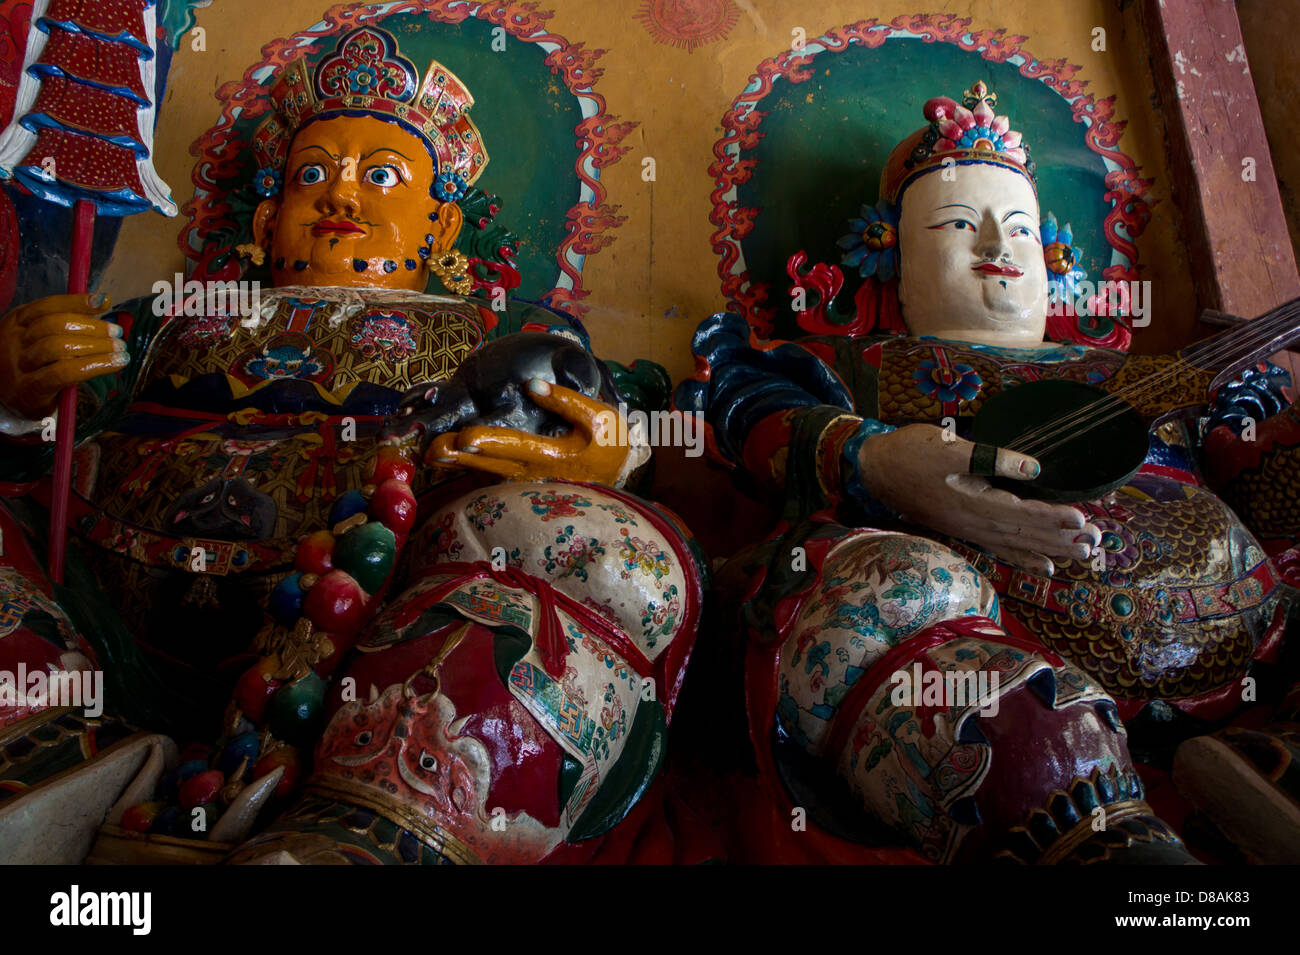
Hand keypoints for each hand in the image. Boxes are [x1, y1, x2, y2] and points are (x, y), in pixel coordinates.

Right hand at [0, 293, 125, 419]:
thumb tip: (101, 302)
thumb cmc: (30, 366)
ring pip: (58, 347)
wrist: (3, 398)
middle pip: (54, 324)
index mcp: (16, 322)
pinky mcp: (30, 389)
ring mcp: (20, 366)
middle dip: (91, 327)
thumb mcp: (39, 339)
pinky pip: (63, 373)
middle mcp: (13, 340)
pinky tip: (115, 363)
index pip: (47, 306)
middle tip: (117, 333)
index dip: (77, 302)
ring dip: (96, 346)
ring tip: (119, 350)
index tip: (104, 302)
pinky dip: (94, 366)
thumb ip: (63, 323)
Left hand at [427, 377, 630, 484]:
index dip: (491, 442)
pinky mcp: (521, 481)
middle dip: (459, 458)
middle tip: (431, 450)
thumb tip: (532, 385)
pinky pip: (490, 476)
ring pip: (486, 473)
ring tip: (430, 454)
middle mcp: (533, 472)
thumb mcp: (600, 417)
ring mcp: (524, 481)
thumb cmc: (610, 443)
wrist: (618, 473)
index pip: (517, 446)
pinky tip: (445, 459)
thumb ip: (566, 400)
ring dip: (457, 464)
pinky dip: (467, 468)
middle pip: (491, 464)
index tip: (466, 437)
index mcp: (553, 455)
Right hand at [858, 423, 1100, 575]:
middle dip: (1060, 539)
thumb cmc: (911, 452)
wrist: (874, 470)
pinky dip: (1022, 559)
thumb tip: (1033, 469)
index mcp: (973, 501)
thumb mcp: (951, 446)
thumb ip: (992, 459)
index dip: (1053, 517)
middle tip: (1095, 544)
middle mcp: (973, 522)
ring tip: (1080, 556)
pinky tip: (1042, 566)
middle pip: (1024, 535)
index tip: (1083, 519)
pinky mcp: (961, 529)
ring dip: (1049, 550)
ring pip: (1015, 545)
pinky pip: (999, 550)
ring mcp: (967, 529)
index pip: (1022, 513)